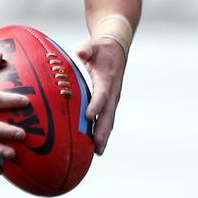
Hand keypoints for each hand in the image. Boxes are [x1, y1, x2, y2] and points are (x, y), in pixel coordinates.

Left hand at [76, 36, 127, 154]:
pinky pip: (106, 119)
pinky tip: (95, 144)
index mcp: (107, 79)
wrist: (117, 50)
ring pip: (109, 120)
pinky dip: (102, 132)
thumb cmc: (101, 49)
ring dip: (104, 136)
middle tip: (97, 146)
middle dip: (103, 131)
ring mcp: (112, 99)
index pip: (102, 94)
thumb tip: (80, 52)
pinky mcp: (110, 103)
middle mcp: (112, 92)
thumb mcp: (94, 45)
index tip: (89, 116)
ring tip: (97, 151)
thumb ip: (87, 49)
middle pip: (108, 114)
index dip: (96, 105)